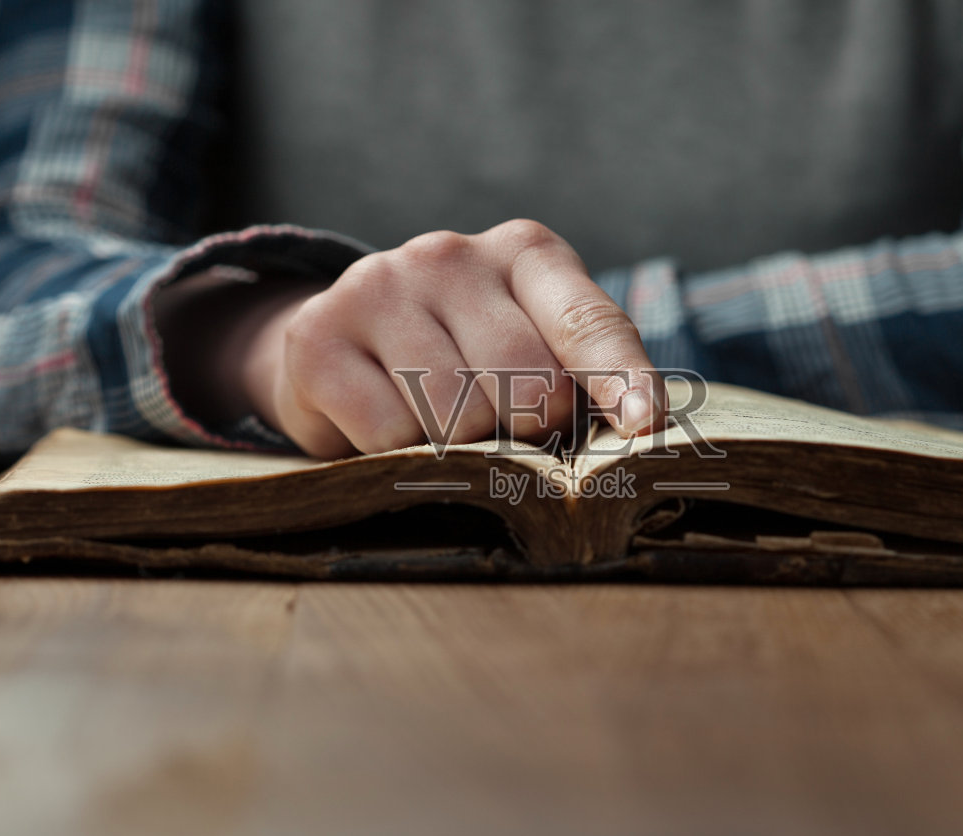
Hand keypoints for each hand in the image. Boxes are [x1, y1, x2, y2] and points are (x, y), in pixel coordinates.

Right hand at [239, 220, 660, 457]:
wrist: (339, 344)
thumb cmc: (463, 357)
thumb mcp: (531, 347)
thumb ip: (579, 376)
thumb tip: (636, 427)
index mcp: (523, 252)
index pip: (585, 319)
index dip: (619, 375)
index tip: (644, 423)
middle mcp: (449, 254)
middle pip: (523, 380)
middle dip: (526, 430)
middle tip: (506, 431)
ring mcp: (378, 287)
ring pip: (455, 415)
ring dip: (459, 447)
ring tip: (442, 425)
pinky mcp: (318, 336)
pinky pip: (388, 435)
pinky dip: (396, 455)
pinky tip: (386, 424)